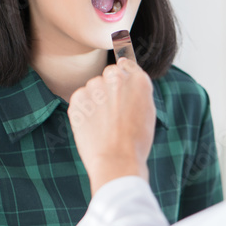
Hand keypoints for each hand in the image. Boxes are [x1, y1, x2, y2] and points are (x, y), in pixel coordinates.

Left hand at [68, 58, 155, 194]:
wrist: (116, 161)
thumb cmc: (135, 141)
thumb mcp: (147, 110)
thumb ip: (136, 88)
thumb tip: (124, 66)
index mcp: (138, 79)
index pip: (126, 65)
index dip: (123, 79)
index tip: (120, 93)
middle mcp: (117, 77)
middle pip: (109, 74)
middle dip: (109, 88)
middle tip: (112, 113)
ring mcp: (95, 86)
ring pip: (93, 86)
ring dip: (95, 99)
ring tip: (103, 124)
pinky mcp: (78, 97)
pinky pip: (80, 98)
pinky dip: (83, 110)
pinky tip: (92, 127)